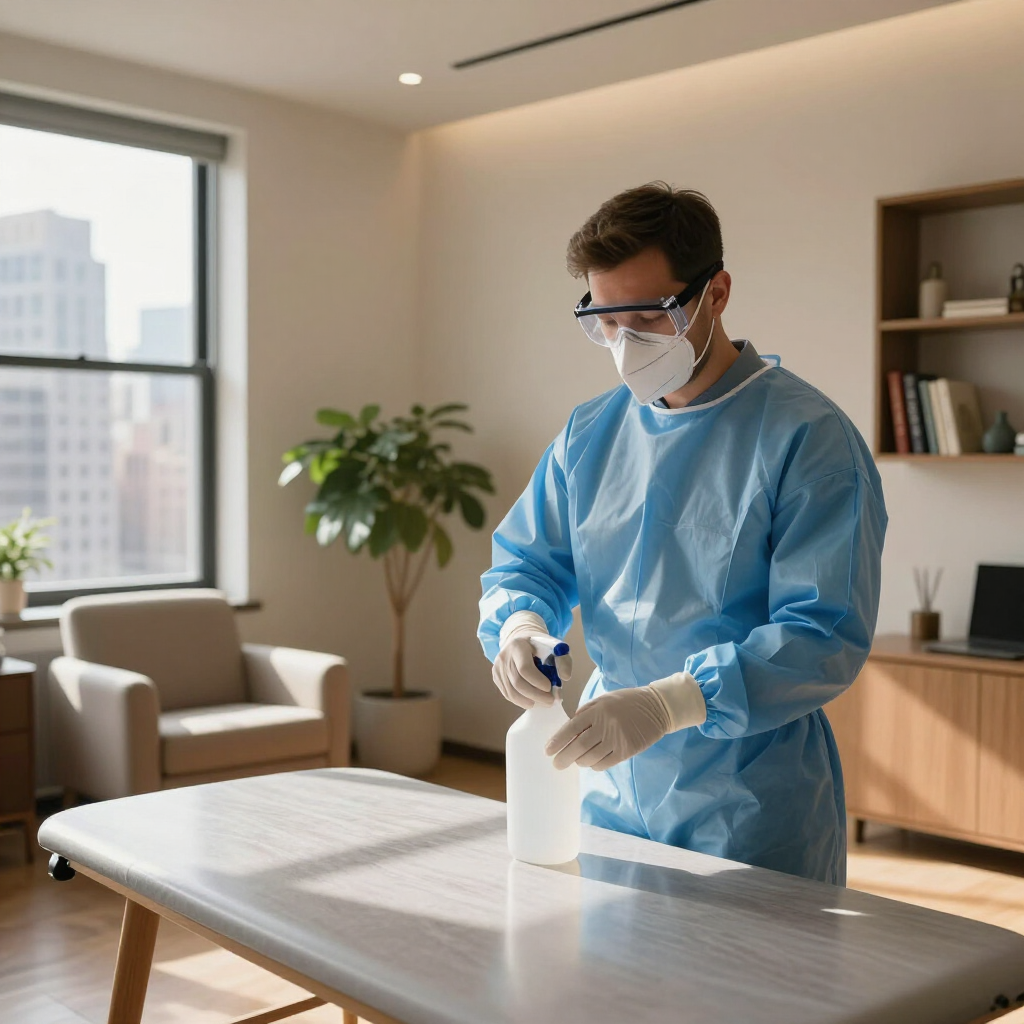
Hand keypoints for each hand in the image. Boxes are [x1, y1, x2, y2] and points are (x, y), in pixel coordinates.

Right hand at [493, 612, 572, 709]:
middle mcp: (504, 656)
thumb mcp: (556, 647)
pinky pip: (507, 694)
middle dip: (536, 695)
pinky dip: (520, 701)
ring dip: (528, 701)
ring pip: (511, 692)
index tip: (550, 687)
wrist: (523, 642)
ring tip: (543, 702)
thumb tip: (565, 677)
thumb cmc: (541, 646)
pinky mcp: (496, 677)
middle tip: (550, 701)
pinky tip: (532, 700)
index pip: (525, 668)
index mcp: (518, 645)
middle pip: (518, 683)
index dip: (537, 681)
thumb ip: (563, 660)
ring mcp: (497, 667)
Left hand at [545, 686, 671, 770]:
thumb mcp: (603, 701)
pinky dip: (594, 765)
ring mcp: (617, 739)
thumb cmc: (625, 703)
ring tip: (577, 760)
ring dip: (580, 761)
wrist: (656, 707)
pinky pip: (604, 763)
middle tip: (557, 764)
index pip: (571, 728)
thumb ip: (585, 713)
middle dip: (564, 758)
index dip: (557, 741)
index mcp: (597, 710)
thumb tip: (567, 731)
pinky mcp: (627, 750)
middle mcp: (605, 724)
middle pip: (578, 747)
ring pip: (590, 758)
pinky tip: (593, 761)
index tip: (548, 751)